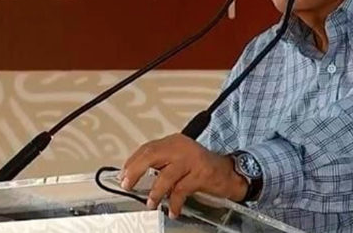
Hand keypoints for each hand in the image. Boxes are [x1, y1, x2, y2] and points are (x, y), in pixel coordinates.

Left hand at [120, 134, 247, 217]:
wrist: (229, 172)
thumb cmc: (201, 168)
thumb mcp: (179, 160)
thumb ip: (161, 163)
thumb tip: (135, 175)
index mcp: (173, 142)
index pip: (147, 148)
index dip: (132, 162)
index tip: (123, 175)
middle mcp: (181, 147)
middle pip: (152, 155)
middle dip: (136, 171)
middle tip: (127, 185)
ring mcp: (192, 159)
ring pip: (166, 175)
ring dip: (155, 191)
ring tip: (150, 203)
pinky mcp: (201, 173)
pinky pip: (182, 190)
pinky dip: (174, 202)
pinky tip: (173, 210)